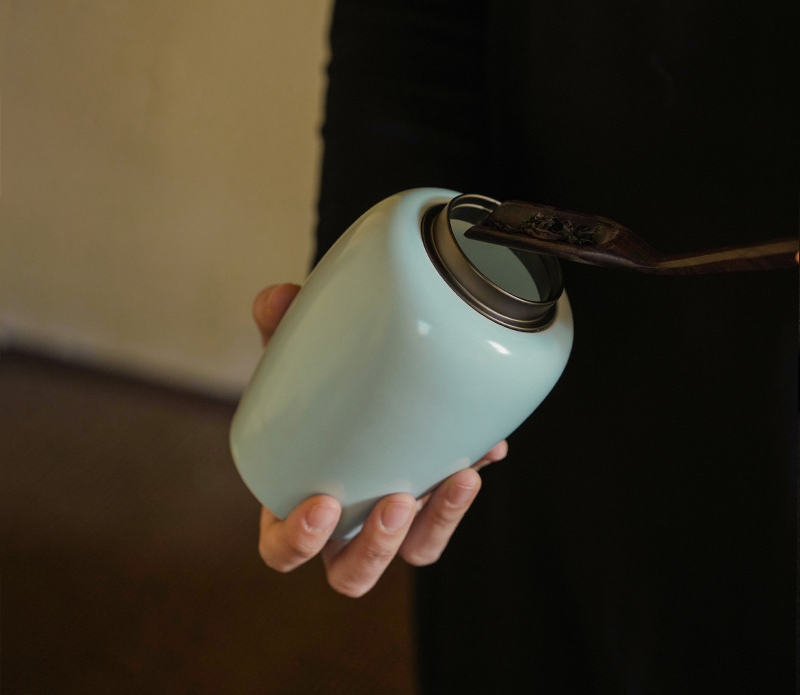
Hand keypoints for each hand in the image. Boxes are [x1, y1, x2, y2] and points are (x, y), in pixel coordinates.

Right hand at [250, 283, 507, 596]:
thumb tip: (278, 297)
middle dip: (373, 549)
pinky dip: (465, 491)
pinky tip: (487, 446)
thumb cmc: (317, 385)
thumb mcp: (297, 356)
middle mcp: (346, 523)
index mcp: (296, 500)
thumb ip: (281, 328)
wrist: (360, 377)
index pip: (282, 550)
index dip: (297, 541)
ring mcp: (392, 517)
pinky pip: (449, 515)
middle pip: (351, 574)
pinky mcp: (430, 501)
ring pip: (413, 556)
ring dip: (436, 524)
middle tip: (395, 500)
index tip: (322, 504)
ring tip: (458, 477)